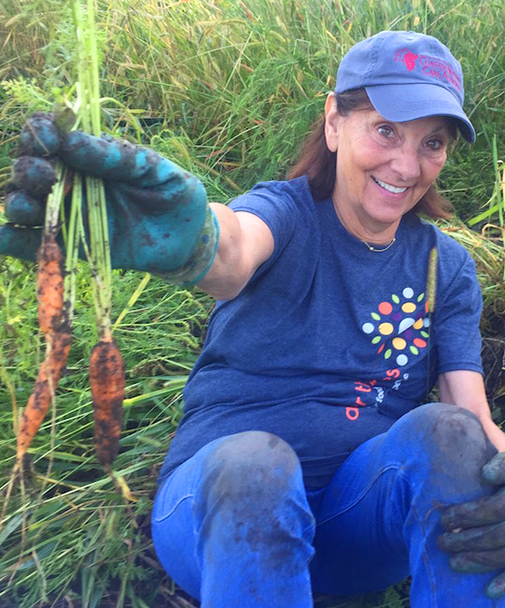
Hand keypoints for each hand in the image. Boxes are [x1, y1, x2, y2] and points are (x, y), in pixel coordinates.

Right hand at [1, 113, 218, 283]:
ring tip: (29, 207)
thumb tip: (70, 143)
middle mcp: (70, 181)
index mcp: (88, 154)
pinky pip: (34, 244)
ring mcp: (68, 214)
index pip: (48, 134)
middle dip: (29, 168)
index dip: (40, 131)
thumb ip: (117, 157)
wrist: (188, 237)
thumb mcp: (153, 168)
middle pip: (28, 167)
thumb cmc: (173, 193)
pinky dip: (13, 242)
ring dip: (17, 203)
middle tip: (48, 177)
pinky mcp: (72, 246)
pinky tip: (2, 238)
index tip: (51, 139)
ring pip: (23, 204)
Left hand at [439, 451, 504, 598]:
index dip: (467, 515)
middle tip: (442, 543)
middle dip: (466, 541)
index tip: (444, 519)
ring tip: (455, 563)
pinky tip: (488, 590)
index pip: (492, 509)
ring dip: (479, 562)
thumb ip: (503, 467)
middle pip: (496, 535)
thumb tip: (485, 475)